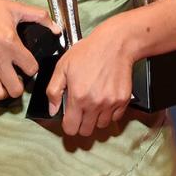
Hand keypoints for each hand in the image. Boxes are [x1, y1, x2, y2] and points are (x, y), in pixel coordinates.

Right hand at [0, 0, 60, 101]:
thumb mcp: (14, 7)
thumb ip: (38, 17)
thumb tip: (57, 29)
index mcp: (12, 45)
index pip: (32, 70)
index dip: (32, 68)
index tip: (27, 65)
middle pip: (16, 90)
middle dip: (19, 87)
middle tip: (17, 79)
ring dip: (2, 90)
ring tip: (2, 82)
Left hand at [45, 19, 136, 135]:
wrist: (115, 44)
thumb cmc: (88, 52)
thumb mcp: (63, 67)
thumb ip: (54, 90)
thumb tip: (53, 109)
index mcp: (78, 97)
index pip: (71, 128)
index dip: (68, 125)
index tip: (69, 119)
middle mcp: (95, 104)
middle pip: (86, 131)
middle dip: (81, 124)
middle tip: (81, 112)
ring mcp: (110, 103)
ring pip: (101, 125)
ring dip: (96, 119)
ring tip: (93, 103)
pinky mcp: (123, 100)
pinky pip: (115, 117)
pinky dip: (109, 113)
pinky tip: (105, 99)